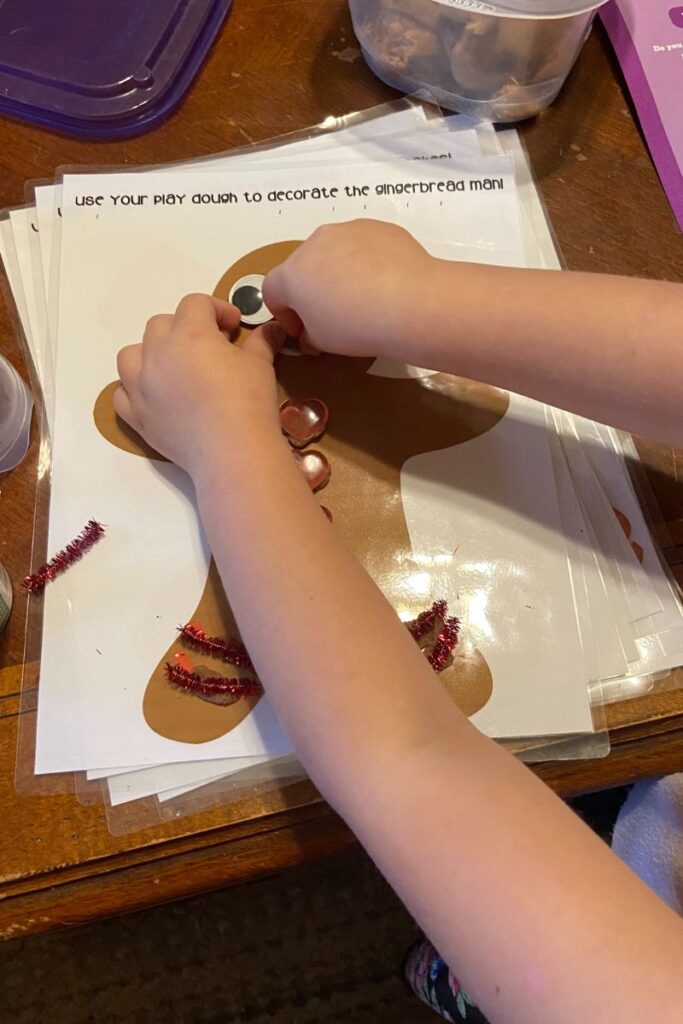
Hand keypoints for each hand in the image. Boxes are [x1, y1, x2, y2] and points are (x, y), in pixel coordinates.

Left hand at [115, 293, 285, 477]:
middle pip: (160, 325)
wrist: (232, 452)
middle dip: (183, 328)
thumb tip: (274, 328)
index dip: (217, 309)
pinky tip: (154, 396)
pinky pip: (121, 395)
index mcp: (190, 334)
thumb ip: (262, 341)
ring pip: (130, 355)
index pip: (196, 304)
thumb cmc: (249, 402)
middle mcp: (158, 354)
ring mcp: (142, 386)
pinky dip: (134, 390)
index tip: (233, 327)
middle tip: (208, 347)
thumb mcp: (260, 365)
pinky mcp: (137, 416)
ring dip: (149, 354)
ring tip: (172, 367)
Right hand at [263, 220, 434, 357]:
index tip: (302, 331)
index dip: (284, 315)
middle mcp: (315, 243)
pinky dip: (366, 263)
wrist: (411, 303)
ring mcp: (347, 230)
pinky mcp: (378, 227)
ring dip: (338, 273)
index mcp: (292, 273)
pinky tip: (383, 285)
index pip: (272, 291)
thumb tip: (310, 334)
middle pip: (303, 268)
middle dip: (311, 292)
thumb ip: (308, 336)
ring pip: (333, 253)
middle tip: (332, 318)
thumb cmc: (359, 325)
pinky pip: (363, 246)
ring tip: (362, 300)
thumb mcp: (323, 342)